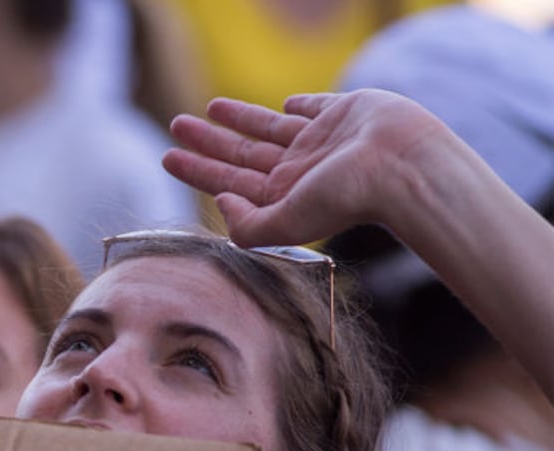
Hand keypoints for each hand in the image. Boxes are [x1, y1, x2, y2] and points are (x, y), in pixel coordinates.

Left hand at [162, 89, 449, 248]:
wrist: (404, 165)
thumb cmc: (348, 197)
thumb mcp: (287, 222)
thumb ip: (248, 224)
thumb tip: (220, 203)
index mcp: (281, 198)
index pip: (226, 183)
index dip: (196, 170)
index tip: (167, 156)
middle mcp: (297, 172)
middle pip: (240, 155)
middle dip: (207, 141)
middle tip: (175, 125)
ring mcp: (320, 143)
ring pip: (267, 128)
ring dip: (238, 118)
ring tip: (208, 108)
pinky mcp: (344, 114)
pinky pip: (313, 108)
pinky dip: (296, 105)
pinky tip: (283, 104)